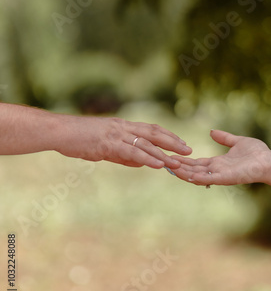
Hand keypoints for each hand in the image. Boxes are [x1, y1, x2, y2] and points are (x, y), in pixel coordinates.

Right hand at [56, 115, 191, 168]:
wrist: (61, 132)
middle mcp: (123, 127)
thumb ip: (123, 155)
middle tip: (189, 150)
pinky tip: (158, 164)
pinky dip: (147, 158)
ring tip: (179, 161)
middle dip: (173, 142)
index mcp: (123, 126)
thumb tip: (142, 163)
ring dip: (164, 153)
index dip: (168, 135)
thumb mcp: (105, 147)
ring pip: (146, 143)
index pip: (151, 129)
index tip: (181, 142)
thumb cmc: (79, 139)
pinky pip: (132, 151)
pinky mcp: (109, 144)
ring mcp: (117, 135)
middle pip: (154, 133)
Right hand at [170, 130, 270, 185]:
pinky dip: (199, 178)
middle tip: (163, 162)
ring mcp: (221, 175)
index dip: (183, 160)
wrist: (270, 161)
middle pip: (193, 170)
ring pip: (198, 176)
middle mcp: (217, 170)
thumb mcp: (237, 141)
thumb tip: (212, 132)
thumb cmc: (257, 152)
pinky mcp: (228, 178)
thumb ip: (224, 138)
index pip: (196, 163)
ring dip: (185, 173)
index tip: (169, 156)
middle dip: (179, 167)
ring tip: (171, 168)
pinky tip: (188, 176)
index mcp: (218, 163)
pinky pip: (211, 179)